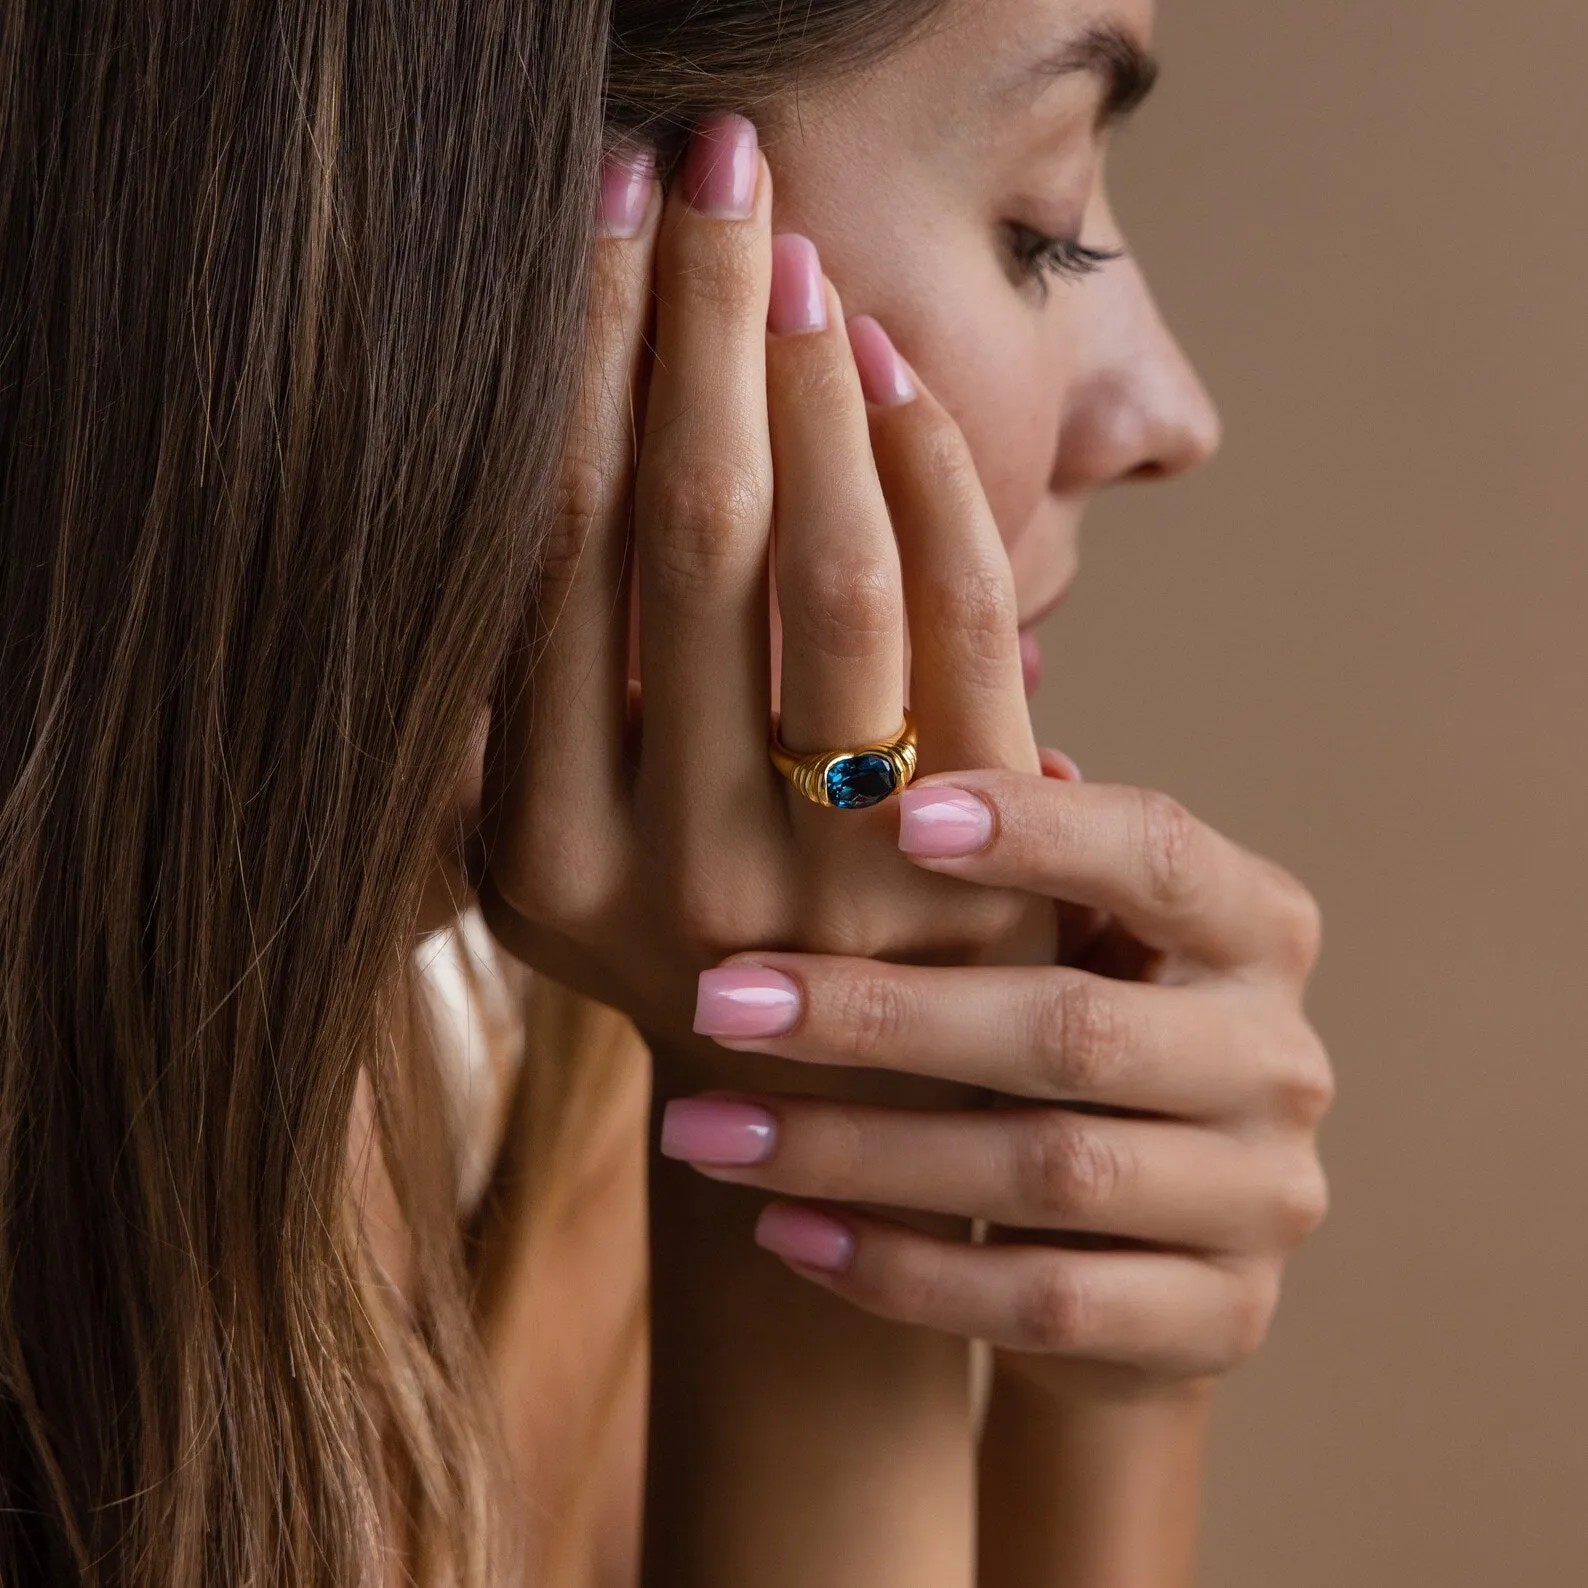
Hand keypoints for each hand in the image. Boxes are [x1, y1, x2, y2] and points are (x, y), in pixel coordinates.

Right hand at [479, 115, 1055, 1064]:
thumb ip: (529, 711)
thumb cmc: (699, 948)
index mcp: (542, 862)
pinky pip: (965, 626)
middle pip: (684, 536)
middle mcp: (677, 874)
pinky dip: (934, 476)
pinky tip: (890, 372)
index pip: (553, 563)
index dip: (576, 371)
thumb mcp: (567, 863)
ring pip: (829, 570)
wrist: (853, 1111)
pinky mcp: (979, 862)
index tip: (601, 221)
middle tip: (711, 166)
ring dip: (811, 383)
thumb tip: (537, 444)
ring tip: (794, 252)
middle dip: (694, 325)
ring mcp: (840, 880)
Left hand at [660, 768, 1333, 1386]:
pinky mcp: (1220, 1320)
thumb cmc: (1075, 1028)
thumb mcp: (1067, 934)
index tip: (898, 819)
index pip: (1159, 856)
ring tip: (703, 1132)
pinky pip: (1044, 1306)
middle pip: (1075, 1032)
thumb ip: (1010, 853)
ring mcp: (1263, 1199)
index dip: (1040, 836)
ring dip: (857, 1152)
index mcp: (1255, 928)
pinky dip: (903, 1271)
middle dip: (881, 1015)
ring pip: (1046, 1175)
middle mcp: (1280, 1059)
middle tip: (723, 1000)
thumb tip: (904, 768)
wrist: (1159, 1238)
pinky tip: (786, 1232)